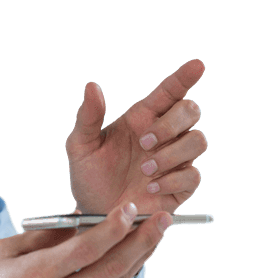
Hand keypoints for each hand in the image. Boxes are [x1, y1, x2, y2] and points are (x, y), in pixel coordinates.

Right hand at [0, 202, 169, 277]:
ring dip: (140, 258)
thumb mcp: (4, 254)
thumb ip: (42, 237)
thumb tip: (77, 222)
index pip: (87, 247)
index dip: (114, 226)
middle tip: (163, 220)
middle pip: (113, 266)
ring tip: (156, 236)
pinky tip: (131, 261)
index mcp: (37, 275)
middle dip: (143, 240)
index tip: (131, 208)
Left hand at [66, 59, 207, 215]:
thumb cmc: (89, 175)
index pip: (171, 90)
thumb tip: (92, 86)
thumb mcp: (80, 145)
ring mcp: (175, 160)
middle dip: (171, 123)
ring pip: (197, 141)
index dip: (185, 77)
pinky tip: (151, 186)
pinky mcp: (180, 186)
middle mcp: (164, 135)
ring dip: (171, 154)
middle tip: (144, 142)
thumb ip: (87, 116)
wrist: (94, 211)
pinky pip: (193, 176)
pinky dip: (173, 179)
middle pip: (191, 111)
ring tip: (145, 170)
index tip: (197, 66)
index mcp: (143, 117)